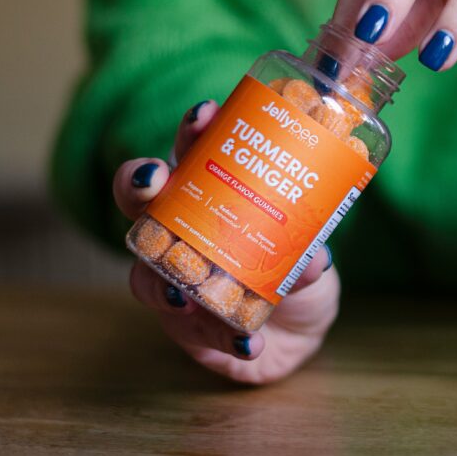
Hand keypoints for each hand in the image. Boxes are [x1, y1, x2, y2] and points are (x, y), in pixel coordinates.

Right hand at [112, 101, 339, 384]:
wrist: (297, 333)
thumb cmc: (297, 272)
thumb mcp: (313, 258)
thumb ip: (311, 257)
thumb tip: (315, 258)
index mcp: (212, 196)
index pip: (191, 154)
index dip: (191, 132)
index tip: (205, 114)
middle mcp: (180, 233)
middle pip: (141, 200)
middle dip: (141, 182)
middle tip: (156, 177)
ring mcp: (173, 279)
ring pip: (145, 272)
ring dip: (163, 275)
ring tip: (185, 287)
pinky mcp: (184, 328)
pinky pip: (191, 331)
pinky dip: (219, 337)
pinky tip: (247, 341)